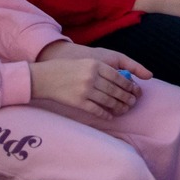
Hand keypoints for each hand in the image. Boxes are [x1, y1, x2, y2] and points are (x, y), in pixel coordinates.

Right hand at [30, 42, 147, 117]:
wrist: (44, 78)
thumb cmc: (65, 69)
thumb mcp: (86, 63)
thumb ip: (102, 69)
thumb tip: (121, 80)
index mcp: (96, 65)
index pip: (119, 77)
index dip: (129, 85)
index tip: (136, 90)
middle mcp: (92, 77)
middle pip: (116, 90)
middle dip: (127, 97)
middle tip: (133, 102)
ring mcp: (85, 90)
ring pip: (108, 101)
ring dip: (119, 107)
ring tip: (125, 109)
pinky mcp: (78, 102)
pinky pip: (96, 110)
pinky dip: (106, 114)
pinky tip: (111, 116)